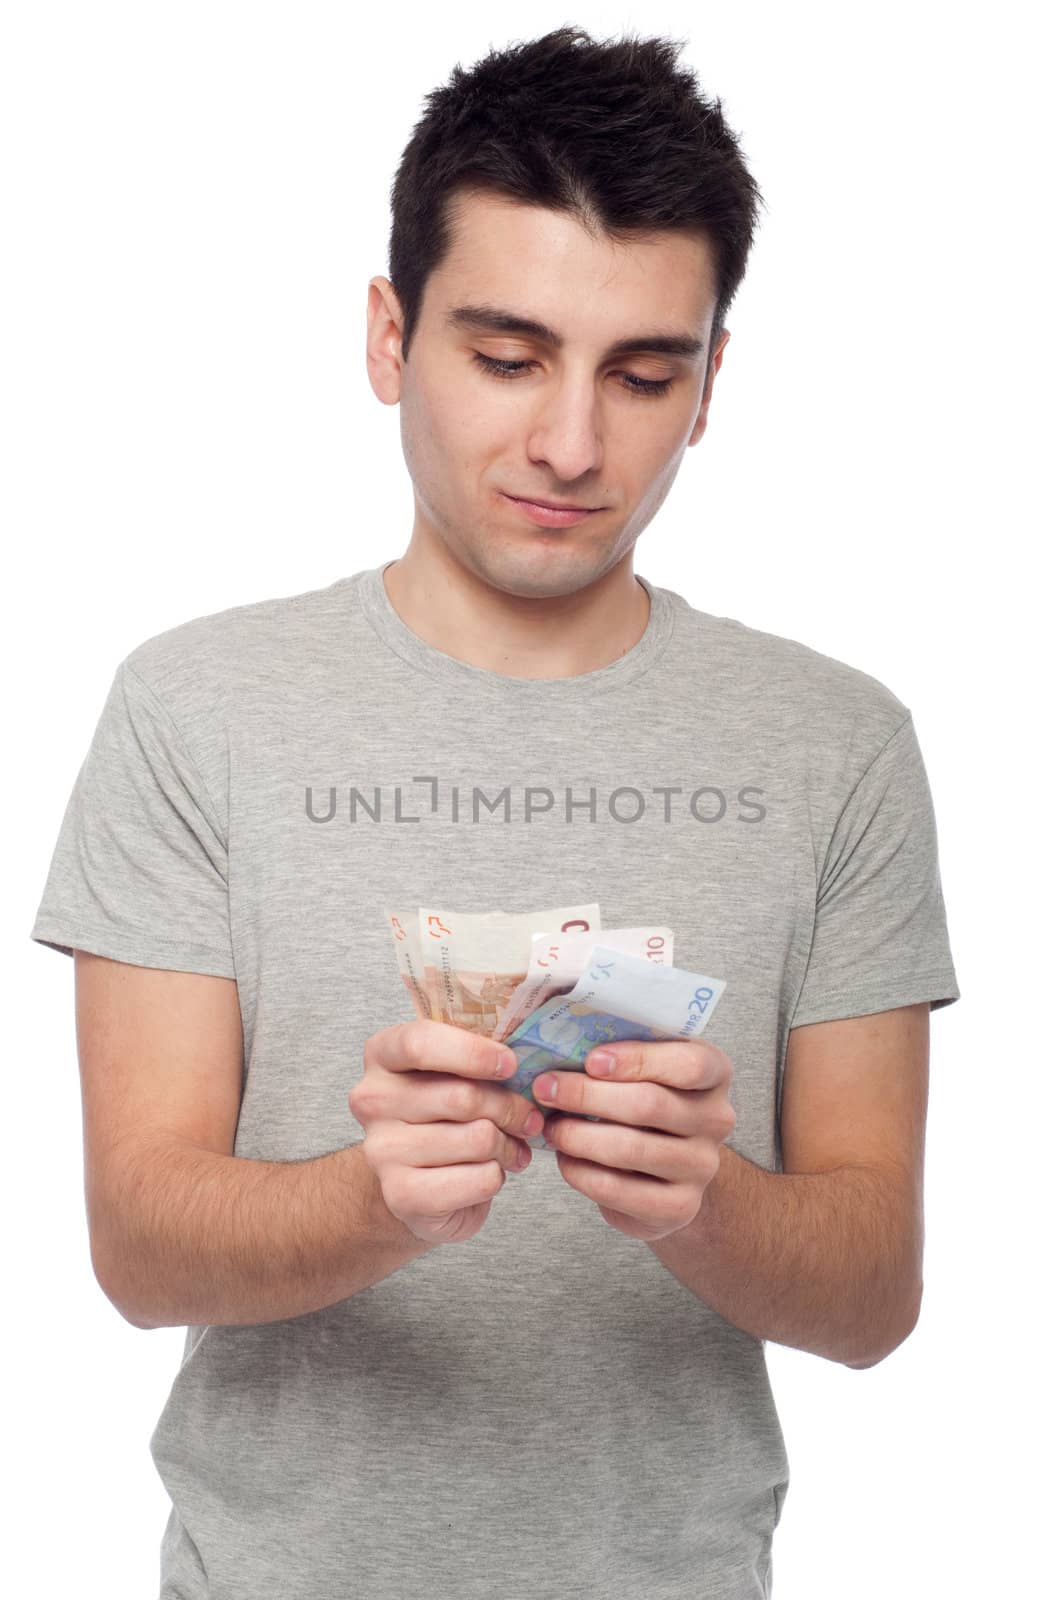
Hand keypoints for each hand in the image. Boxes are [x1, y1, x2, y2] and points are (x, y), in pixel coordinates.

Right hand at [350, 1020, 541, 1245]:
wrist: (414, 1183)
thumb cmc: (442, 1115)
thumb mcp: (452, 1072)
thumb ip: (477, 1056)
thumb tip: (528, 1063)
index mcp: (382, 1055)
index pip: (420, 1043)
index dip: (473, 1053)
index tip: (511, 1065)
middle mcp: (372, 1101)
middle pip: (462, 1096)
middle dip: (510, 1107)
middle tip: (529, 1117)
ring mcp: (382, 1151)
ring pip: (478, 1139)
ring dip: (509, 1145)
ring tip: (512, 1147)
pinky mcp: (401, 1195)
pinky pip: (480, 1179)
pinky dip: (498, 1176)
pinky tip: (491, 1172)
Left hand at [531, 1039, 736, 1241]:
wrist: (671, 1171)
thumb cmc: (649, 1104)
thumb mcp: (648, 1069)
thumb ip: (620, 1052)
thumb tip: (559, 1039)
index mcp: (715, 1074)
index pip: (689, 1064)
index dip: (637, 1060)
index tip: (590, 1060)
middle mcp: (717, 1120)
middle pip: (649, 1104)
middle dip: (587, 1095)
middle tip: (545, 1088)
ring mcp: (702, 1166)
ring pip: (630, 1148)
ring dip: (578, 1136)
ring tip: (550, 1127)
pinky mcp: (680, 1207)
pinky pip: (619, 1190)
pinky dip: (582, 1173)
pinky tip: (565, 1159)